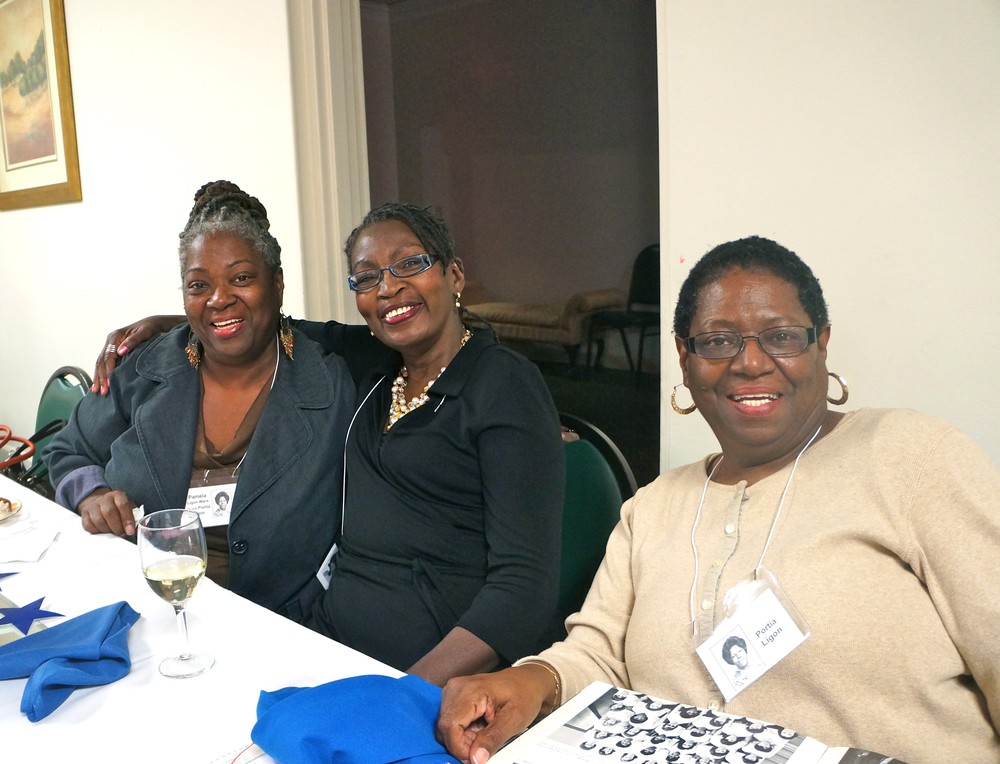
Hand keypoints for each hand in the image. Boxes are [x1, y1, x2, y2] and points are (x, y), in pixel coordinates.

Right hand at [78, 488, 139, 536]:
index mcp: (118, 495)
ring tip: (112, 532)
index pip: (123, 505)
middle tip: (121, 534)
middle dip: (117, 527)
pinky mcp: (84, 514)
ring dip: (107, 530)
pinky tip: (102, 531)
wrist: (99, 502)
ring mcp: (93, 506)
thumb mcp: (128, 509)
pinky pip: (89, 526)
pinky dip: (97, 531)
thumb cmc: (117, 508)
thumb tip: (139, 531)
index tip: (130, 531)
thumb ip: (134, 518)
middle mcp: (105, 498)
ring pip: (98, 520)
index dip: (127, 519)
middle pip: (109, 512)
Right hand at [92, 316, 184, 393]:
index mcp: (116, 336)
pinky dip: (101, 374)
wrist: (156, 324)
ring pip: (101, 363)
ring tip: (97, 391)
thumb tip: (121, 351)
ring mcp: (112, 346)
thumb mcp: (146, 332)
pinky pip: (105, 364)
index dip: (108, 370)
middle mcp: (111, 340)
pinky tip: (100, 384)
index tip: (109, 382)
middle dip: (101, 377)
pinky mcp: (115, 351)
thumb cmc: (152, 328)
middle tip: (102, 391)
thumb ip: (134, 341)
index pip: (109, 355)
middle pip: (102, 361)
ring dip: (98, 377)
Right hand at [436, 664, 554, 763]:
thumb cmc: (523, 695)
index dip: (459, 748)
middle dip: (463, 744)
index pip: (450, 725)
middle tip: (485, 745)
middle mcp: (456, 688)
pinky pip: (451, 723)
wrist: (527, 681)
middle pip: (445, 728)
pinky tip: (480, 729)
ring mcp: (453, 692)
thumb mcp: (514, 719)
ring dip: (463, 739)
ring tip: (485, 733)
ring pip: (446, 728)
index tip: (475, 758)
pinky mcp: (454, 698)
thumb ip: (493, 739)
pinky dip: (464, 733)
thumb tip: (475, 759)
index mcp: (470, 690)